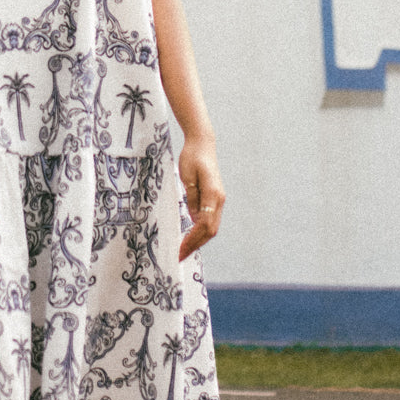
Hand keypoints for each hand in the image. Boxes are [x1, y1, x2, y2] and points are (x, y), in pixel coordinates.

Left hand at [178, 138, 224, 261]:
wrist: (202, 144)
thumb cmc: (192, 158)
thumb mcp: (188, 178)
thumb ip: (192, 199)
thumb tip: (193, 220)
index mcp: (214, 195)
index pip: (204, 225)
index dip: (192, 240)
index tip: (180, 251)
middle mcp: (220, 200)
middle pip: (210, 230)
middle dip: (195, 245)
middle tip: (179, 256)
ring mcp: (219, 200)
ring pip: (211, 227)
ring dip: (198, 240)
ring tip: (183, 250)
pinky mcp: (215, 198)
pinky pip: (209, 219)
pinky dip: (200, 231)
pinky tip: (189, 236)